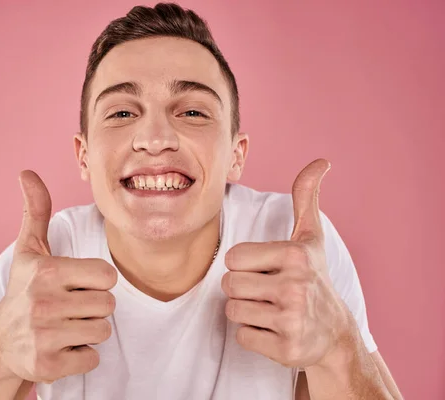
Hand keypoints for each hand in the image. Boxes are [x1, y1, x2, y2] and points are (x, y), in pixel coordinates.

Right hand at [0, 170, 117, 382]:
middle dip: (93, 307)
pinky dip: (81, 356)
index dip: (97, 282)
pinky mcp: (47, 365)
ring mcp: (44, 336)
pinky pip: (92, 358)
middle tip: (68, 308)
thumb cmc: (23, 291)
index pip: (108, 276)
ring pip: (103, 331)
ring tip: (64, 326)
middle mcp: (44, 303)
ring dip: (88, 331)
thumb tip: (26, 172)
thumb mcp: (29, 250)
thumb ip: (36, 211)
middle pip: (108, 305)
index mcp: (47, 271)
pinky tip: (60, 347)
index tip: (75, 285)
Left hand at [221, 159, 353, 367]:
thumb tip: (320, 161)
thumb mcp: (310, 238)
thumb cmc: (313, 278)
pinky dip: (253, 336)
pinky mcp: (286, 349)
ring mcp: (292, 319)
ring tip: (270, 309)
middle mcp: (296, 286)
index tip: (267, 270)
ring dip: (246, 311)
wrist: (334, 333)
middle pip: (228, 285)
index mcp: (295, 255)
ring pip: (232, 310)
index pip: (232, 259)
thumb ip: (305, 198)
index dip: (244, 265)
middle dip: (242, 289)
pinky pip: (242, 337)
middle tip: (267, 292)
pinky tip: (274, 330)